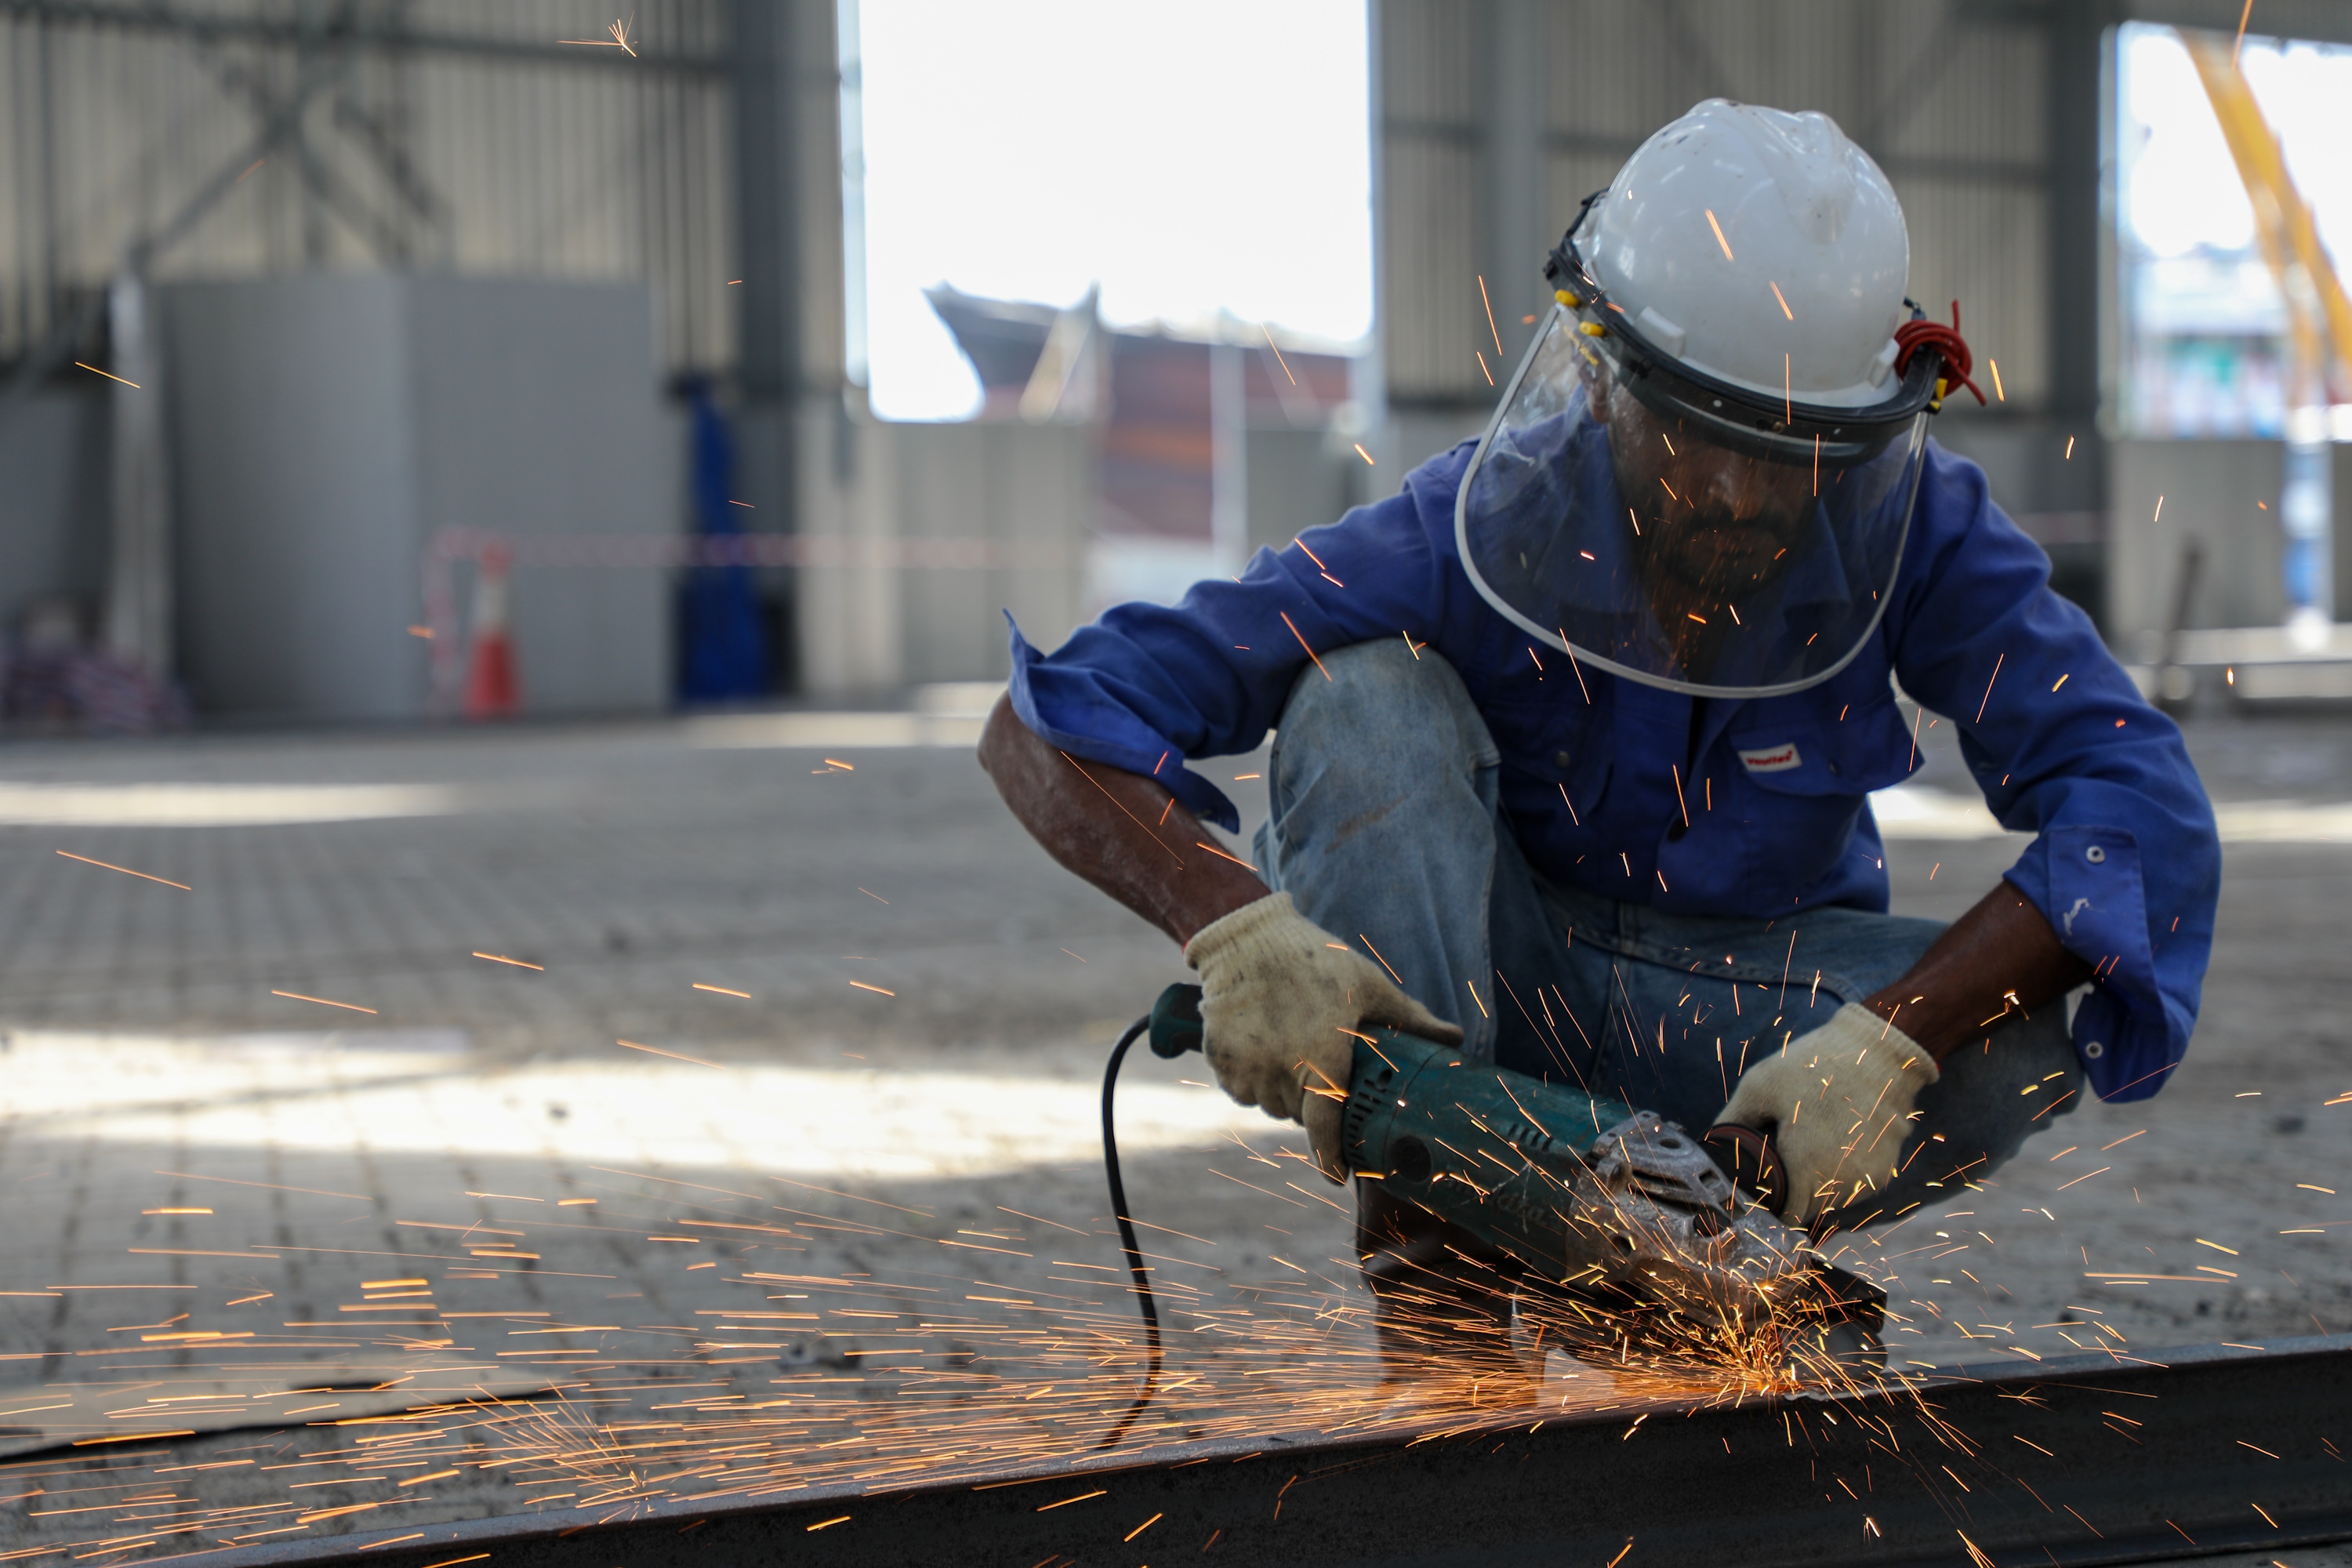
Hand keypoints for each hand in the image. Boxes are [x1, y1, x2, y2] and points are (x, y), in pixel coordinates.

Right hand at [1183, 892, 1462, 1181]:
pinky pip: (1239, 1088)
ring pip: (1266, 1103)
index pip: (1324, 1127)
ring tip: (1291, 1053)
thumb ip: (1412, 1019)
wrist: (1248, 938)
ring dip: (1279, 1092)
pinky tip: (1261, 1048)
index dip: (1331, 1158)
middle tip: (1319, 1066)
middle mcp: (1280, 1069)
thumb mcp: (1369, 986)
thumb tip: (1455, 1039)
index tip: (1338, 1177)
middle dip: (1310, 1100)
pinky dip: (1250, 1080)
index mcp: (1321, 1058)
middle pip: (1296, 1113)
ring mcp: (1246, 1066)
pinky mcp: (1219, 1058)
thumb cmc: (1315, 961)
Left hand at [1714, 1003, 1938, 1225]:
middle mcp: (1842, 1180)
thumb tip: (1712, 1144)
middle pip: (1812, 1209)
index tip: (1766, 1189)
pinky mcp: (1886, 1167)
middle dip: (1796, 1193)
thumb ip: (1733, 1120)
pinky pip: (1859, 1186)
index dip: (1775, 1206)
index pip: (1790, 1216)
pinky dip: (1845, 1174)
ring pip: (1837, 1200)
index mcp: (1806, 1167)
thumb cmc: (1814, 1065)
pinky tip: (1834, 1144)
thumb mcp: (1759, 1086)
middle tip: (1784, 1161)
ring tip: (1810, 1148)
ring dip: (1821, 1185)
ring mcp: (1869, 1175)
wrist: (1877, 1051)